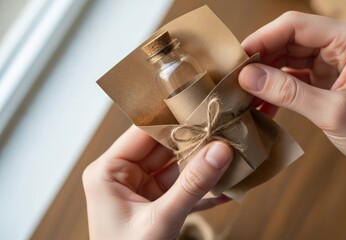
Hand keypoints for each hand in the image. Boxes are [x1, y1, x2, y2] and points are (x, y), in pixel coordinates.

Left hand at [82, 126, 231, 238]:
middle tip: (226, 131)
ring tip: (232, 155)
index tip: (205, 109)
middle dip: (196, 143)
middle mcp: (123, 176)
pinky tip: (228, 185)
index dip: (175, 120)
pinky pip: (183, 188)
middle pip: (164, 148)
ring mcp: (141, 190)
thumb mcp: (160, 220)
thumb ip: (192, 185)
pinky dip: (204, 189)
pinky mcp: (157, 204)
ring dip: (204, 165)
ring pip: (178, 168)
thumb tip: (221, 151)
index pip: (144, 132)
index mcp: (108, 171)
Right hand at [239, 12, 345, 199]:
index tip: (237, 59)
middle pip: (288, 40)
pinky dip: (278, 89)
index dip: (262, 39)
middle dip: (261, 60)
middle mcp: (342, 44)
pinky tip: (262, 105)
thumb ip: (288, 92)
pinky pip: (295, 76)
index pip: (295, 25)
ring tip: (245, 95)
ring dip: (266, 76)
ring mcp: (334, 61)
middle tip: (235, 81)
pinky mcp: (328, 78)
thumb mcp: (333, 112)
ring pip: (288, 58)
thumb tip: (248, 77)